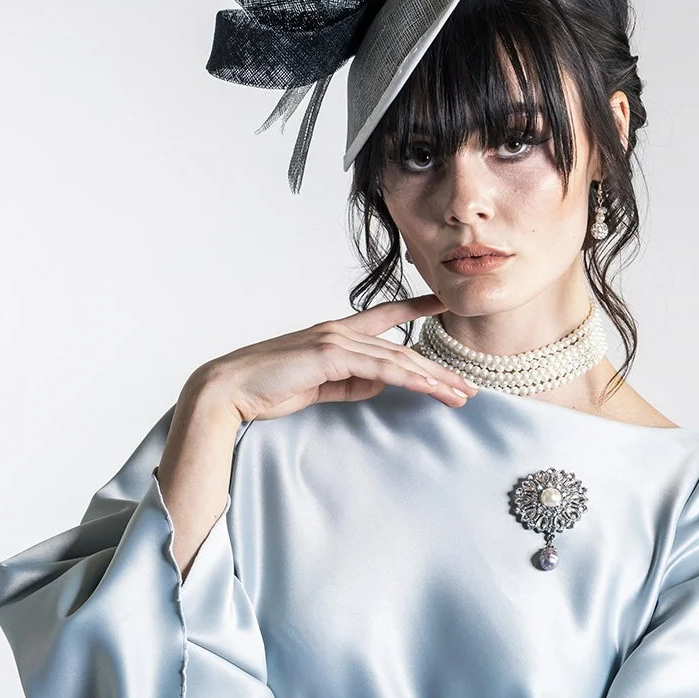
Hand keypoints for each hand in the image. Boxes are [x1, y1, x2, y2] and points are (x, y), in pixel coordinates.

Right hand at [192, 293, 476, 422]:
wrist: (230, 391)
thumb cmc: (268, 389)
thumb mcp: (318, 386)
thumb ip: (350, 382)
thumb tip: (380, 384)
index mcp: (335, 334)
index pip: (385, 315)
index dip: (416, 307)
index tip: (442, 303)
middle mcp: (339, 331)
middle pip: (401, 347)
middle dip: (437, 367)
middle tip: (468, 385)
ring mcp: (335, 340)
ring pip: (398, 358)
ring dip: (433, 378)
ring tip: (460, 394)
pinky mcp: (330, 356)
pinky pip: (381, 368)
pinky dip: (410, 379)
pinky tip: (431, 389)